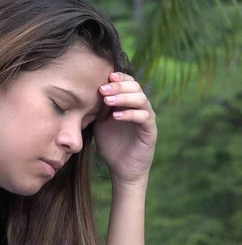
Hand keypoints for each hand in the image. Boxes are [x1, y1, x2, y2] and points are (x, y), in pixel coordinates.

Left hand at [93, 72, 156, 189]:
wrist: (121, 168)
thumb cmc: (110, 144)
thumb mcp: (100, 123)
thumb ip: (100, 108)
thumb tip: (94, 91)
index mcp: (128, 102)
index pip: (127, 82)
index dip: (118, 77)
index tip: (104, 77)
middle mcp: (139, 107)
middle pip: (135, 87)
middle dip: (118, 86)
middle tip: (102, 90)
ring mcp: (146, 118)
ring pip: (141, 99)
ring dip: (123, 98)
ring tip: (107, 101)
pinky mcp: (150, 130)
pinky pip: (144, 117)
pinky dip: (130, 114)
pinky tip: (116, 116)